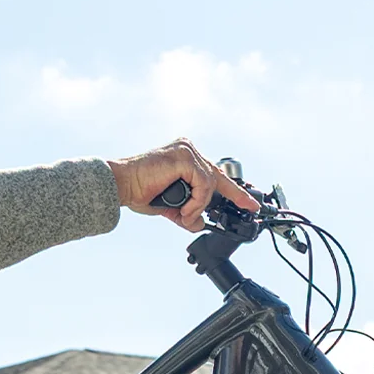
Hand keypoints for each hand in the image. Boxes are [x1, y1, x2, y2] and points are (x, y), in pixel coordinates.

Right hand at [108, 140, 256, 230]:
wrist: (122, 185)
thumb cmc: (140, 192)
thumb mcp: (171, 206)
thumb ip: (188, 213)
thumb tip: (201, 223)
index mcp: (185, 158)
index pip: (213, 174)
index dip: (231, 190)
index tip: (247, 202)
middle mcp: (188, 150)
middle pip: (218, 176)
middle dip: (235, 194)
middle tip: (251, 207)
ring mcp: (187, 151)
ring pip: (210, 183)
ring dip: (200, 205)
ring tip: (185, 216)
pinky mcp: (184, 157)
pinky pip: (203, 184)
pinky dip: (197, 201)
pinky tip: (184, 209)